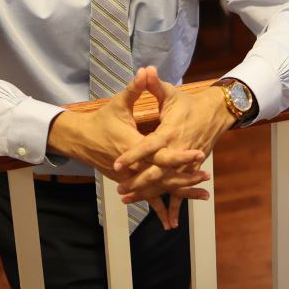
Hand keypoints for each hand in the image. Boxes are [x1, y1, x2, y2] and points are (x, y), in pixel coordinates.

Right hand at [50, 68, 208, 229]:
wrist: (81, 139)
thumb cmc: (102, 119)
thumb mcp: (119, 103)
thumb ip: (136, 88)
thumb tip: (147, 70)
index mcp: (132, 145)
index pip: (159, 152)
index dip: (179, 154)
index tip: (198, 152)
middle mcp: (132, 165)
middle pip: (162, 174)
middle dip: (185, 175)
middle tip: (206, 175)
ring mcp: (129, 177)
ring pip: (158, 188)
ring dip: (180, 191)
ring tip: (203, 193)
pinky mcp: (129, 182)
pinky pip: (149, 195)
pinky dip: (164, 204)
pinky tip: (175, 218)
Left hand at [112, 74, 233, 223]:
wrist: (216, 114)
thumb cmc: (188, 103)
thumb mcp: (171, 93)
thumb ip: (154, 85)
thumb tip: (145, 69)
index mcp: (171, 132)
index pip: (149, 146)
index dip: (133, 155)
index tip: (117, 164)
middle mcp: (179, 150)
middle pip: (157, 171)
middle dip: (138, 182)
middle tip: (120, 190)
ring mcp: (186, 162)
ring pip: (166, 183)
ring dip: (148, 193)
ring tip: (127, 200)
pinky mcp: (190, 169)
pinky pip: (179, 188)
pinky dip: (173, 203)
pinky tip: (167, 220)